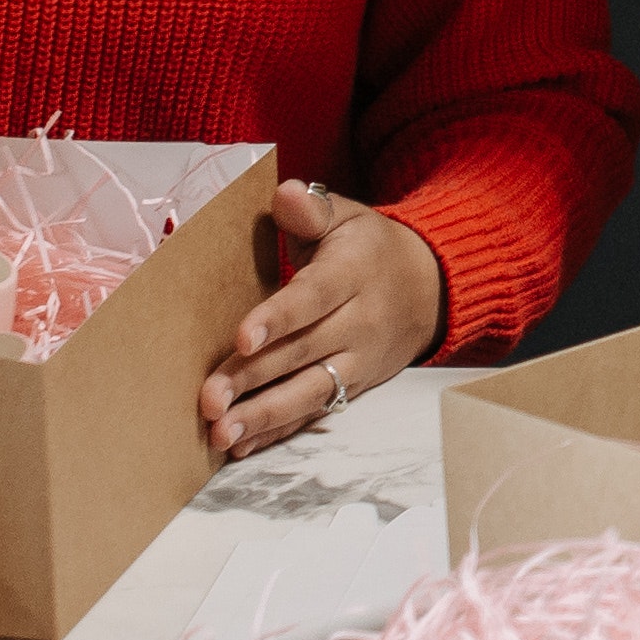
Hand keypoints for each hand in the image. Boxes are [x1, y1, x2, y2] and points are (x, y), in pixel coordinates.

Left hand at [200, 181, 444, 458]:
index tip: (242, 338)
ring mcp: (359, 360)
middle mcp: (359, 323)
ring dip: (264, 416)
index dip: (278, 318)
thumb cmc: (370, 249)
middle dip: (254, 379)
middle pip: (303, 353)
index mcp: (353, 274)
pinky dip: (279, 431)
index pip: (314, 298)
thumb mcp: (348, 217)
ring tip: (222, 433)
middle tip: (209, 400)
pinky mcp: (354, 386)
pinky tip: (242, 445)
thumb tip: (284, 194)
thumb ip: (313, 209)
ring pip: (310, 392)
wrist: (430, 288)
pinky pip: (314, 412)